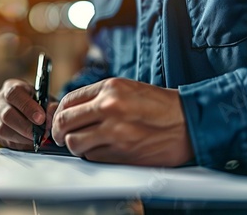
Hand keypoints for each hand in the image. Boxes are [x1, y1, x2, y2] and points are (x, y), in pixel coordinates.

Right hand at [0, 79, 57, 149]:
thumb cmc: (37, 101)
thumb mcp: (46, 99)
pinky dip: (20, 144)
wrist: (30, 109)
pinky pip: (5, 141)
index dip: (27, 107)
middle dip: (26, 127)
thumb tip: (50, 118)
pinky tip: (31, 143)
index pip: (14, 94)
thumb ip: (50, 106)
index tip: (41, 118)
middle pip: (7, 115)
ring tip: (38, 139)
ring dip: (23, 137)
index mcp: (11, 87)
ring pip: (3, 130)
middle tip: (41, 133)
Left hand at [52, 78, 193, 165]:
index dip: (59, 112)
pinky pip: (92, 157)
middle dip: (59, 131)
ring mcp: (115, 132)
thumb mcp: (126, 89)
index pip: (68, 100)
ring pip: (75, 143)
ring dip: (76, 145)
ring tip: (86, 142)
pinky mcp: (121, 153)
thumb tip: (66, 109)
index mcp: (110, 88)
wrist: (188, 123)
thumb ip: (96, 98)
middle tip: (62, 135)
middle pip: (64, 122)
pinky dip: (93, 155)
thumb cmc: (159, 106)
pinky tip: (104, 148)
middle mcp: (109, 108)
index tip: (60, 119)